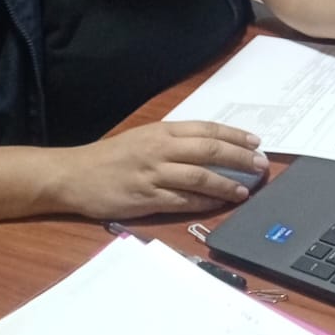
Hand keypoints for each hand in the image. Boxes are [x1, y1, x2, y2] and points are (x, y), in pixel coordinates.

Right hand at [57, 121, 267, 218]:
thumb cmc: (110, 157)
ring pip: (199, 177)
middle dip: (240, 158)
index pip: (207, 130)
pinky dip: (203, 202)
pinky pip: (181, 200)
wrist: (73, 175)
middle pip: (209, 151)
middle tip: (261, 166)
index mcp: (162, 131)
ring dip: (226, 184)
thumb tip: (211, 146)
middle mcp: (160, 149)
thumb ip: (174, 141)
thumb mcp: (143, 138)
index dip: (235, 136)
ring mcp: (153, 174)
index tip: (256, 143)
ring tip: (245, 189)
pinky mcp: (146, 198)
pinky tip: (217, 204)